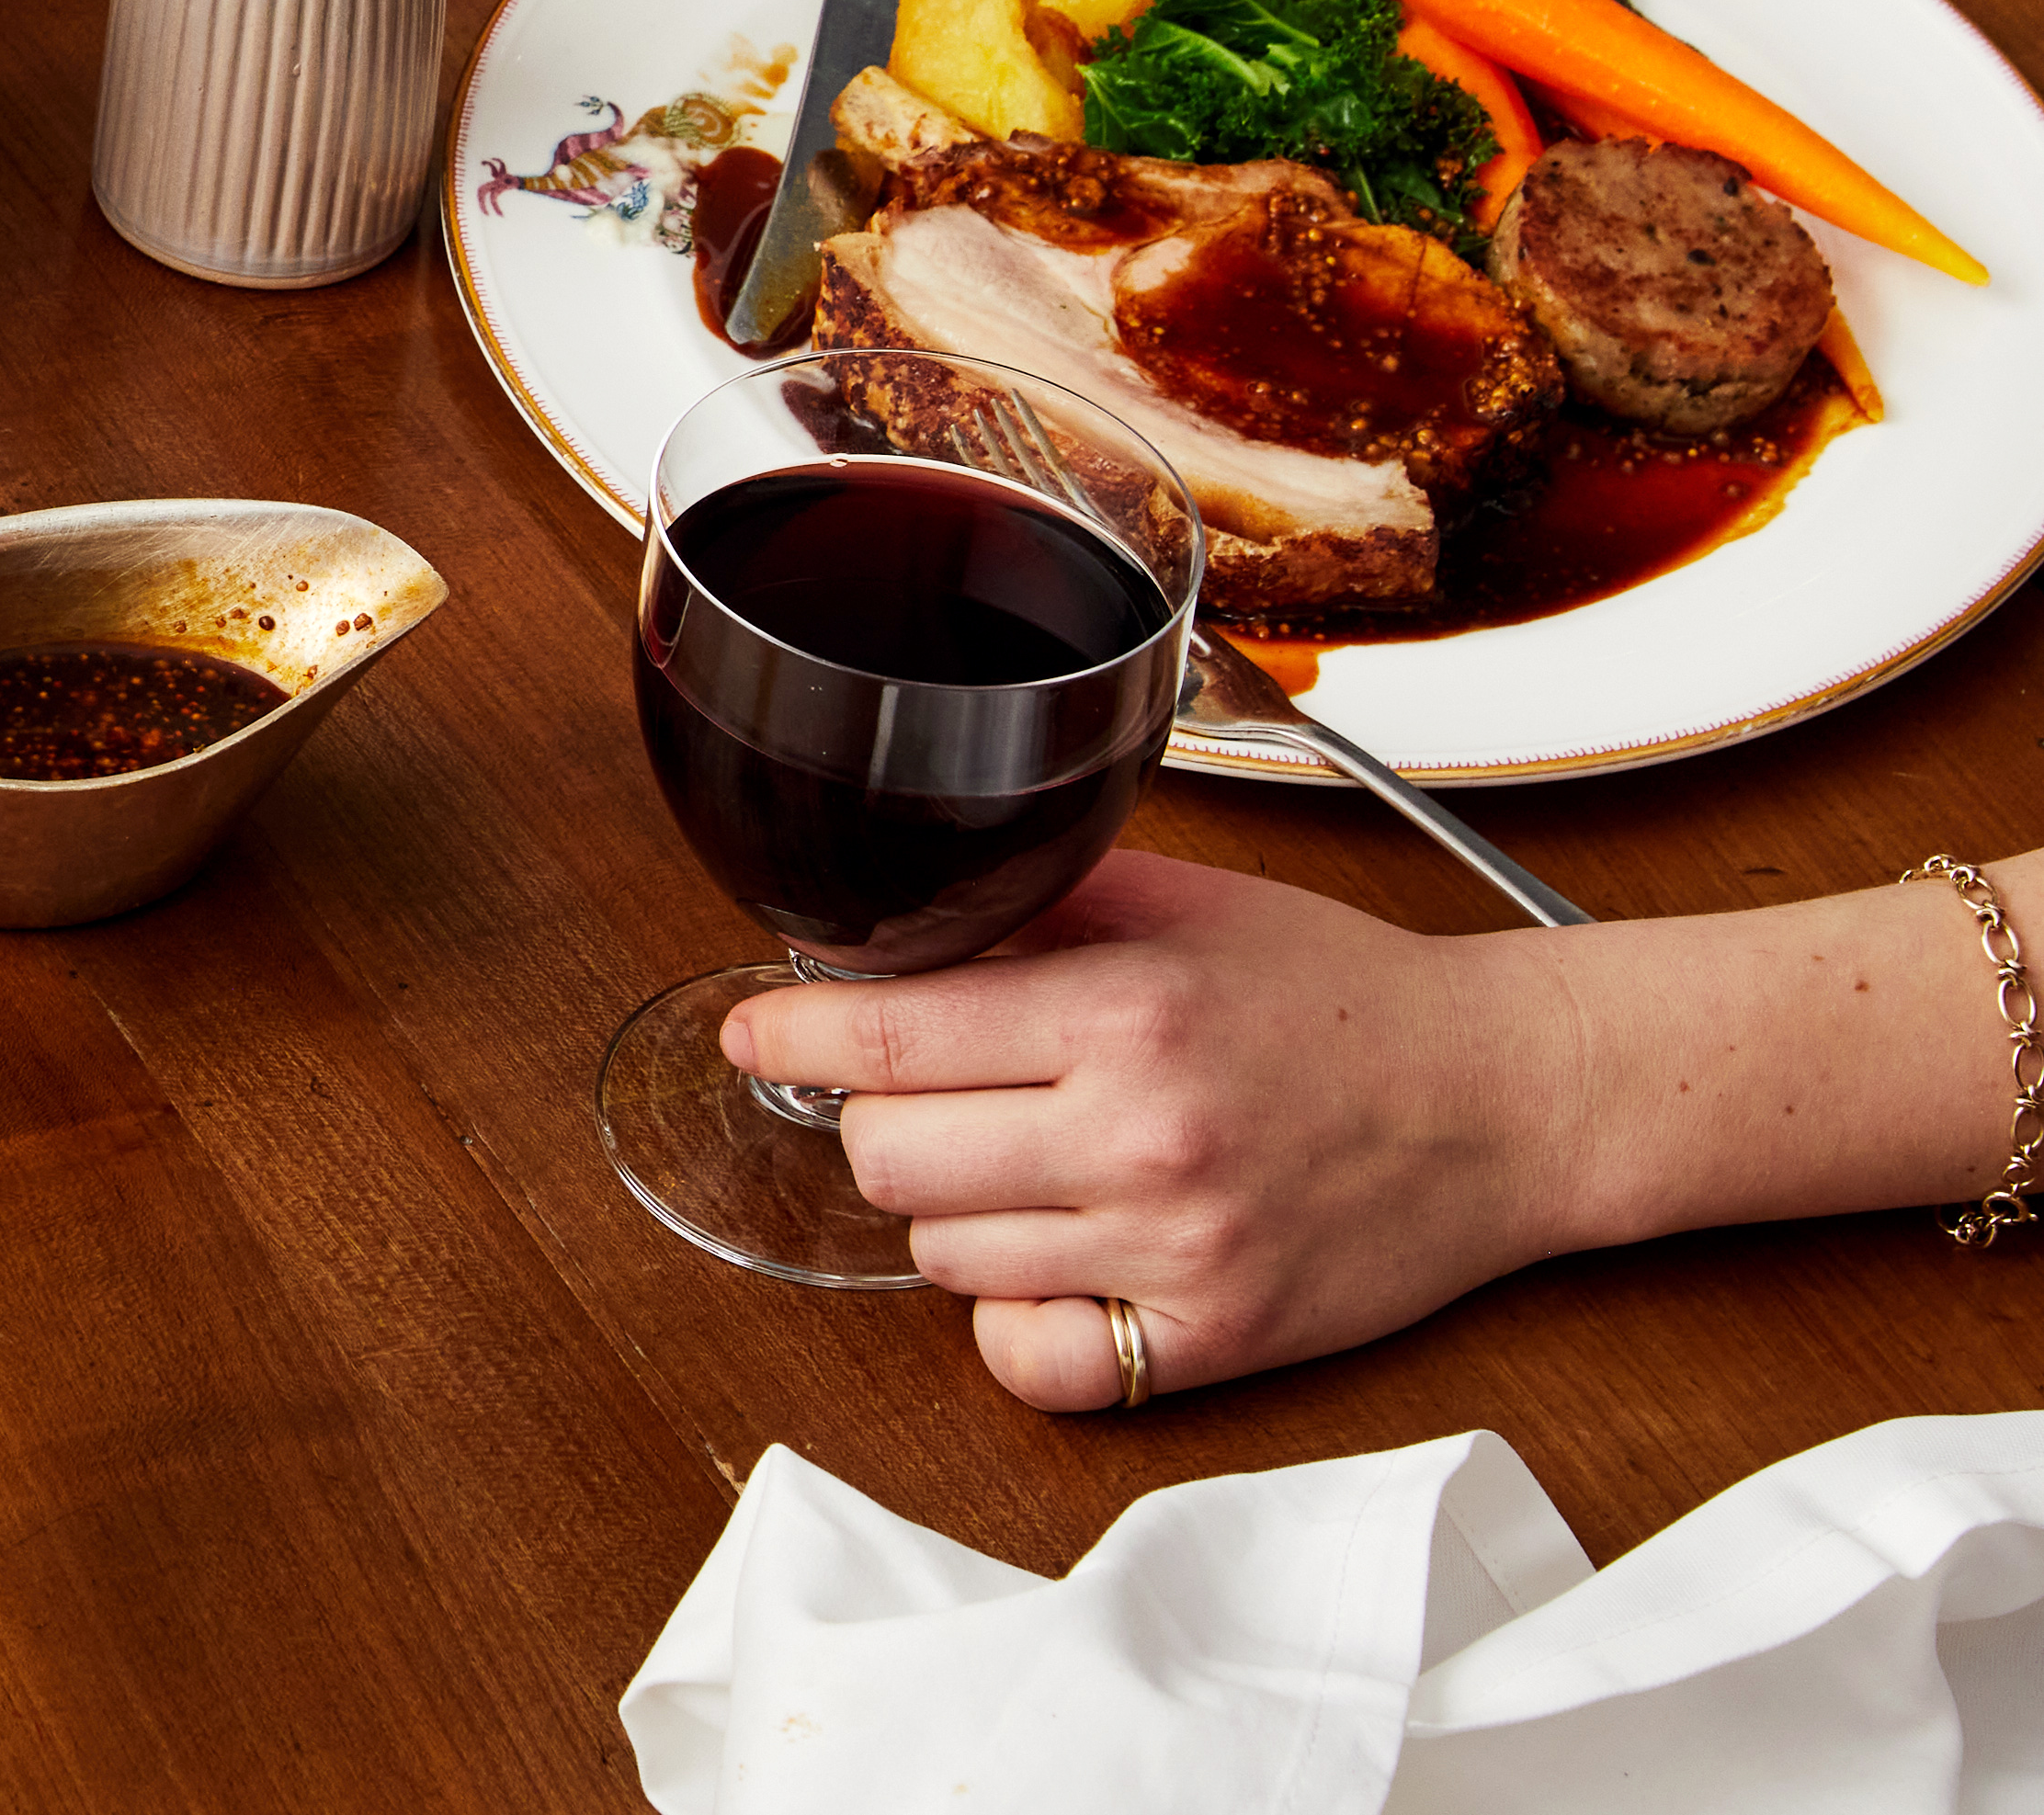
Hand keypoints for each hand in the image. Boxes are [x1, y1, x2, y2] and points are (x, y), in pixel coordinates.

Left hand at [725, 854, 1582, 1411]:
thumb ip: (1036, 901)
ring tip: (1027, 1164)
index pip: (886, 1038)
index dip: (790, 1033)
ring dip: (953, 1211)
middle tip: (932, 1097)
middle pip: (888, 1159)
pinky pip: (1031, 1362)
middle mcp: (1142, 1137)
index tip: (754, 1030)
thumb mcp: (1186, 904)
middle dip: (882, 1119)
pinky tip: (1047, 1263)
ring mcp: (1175, 1251)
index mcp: (1125, 1012)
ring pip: (944, 1256)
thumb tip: (890, 920)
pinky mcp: (1213, 1340)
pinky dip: (1012, 1319)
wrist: (1510, 1099)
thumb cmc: (1346, 996)